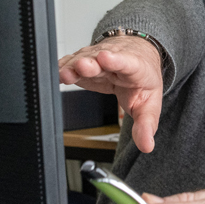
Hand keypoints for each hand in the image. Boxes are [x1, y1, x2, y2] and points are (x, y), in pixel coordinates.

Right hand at [58, 36, 163, 152]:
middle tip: (81, 67)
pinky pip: (71, 62)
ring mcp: (97, 58)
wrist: (137, 60)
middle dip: (90, 63)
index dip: (115, 60)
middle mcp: (114, 59)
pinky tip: (55, 73)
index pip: (126, 63)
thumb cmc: (142, 81)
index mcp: (135, 68)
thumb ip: (146, 125)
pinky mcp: (83, 60)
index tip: (105, 58)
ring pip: (83, 58)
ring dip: (72, 66)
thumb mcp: (149, 105)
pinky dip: (62, 67)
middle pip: (100, 60)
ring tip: (64, 74)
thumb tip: (146, 145)